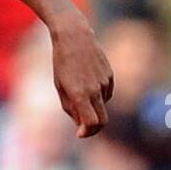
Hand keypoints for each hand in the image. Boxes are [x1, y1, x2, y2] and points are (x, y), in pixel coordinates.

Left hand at [51, 17, 113, 137]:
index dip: (87, 132)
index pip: (91, 123)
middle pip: (103, 121)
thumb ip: (70, 108)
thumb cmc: (62, 63)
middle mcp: (95, 90)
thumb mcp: (60, 87)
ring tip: (78, 93)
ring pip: (103, 106)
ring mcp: (105, 82)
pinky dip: (98, 96)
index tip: (79, 133)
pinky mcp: (110, 75)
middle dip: (93, 129)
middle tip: (82, 129)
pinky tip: (87, 83)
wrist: (74, 36)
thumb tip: (82, 124)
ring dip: (93, 108)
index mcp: (80, 94)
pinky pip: (106, 94)